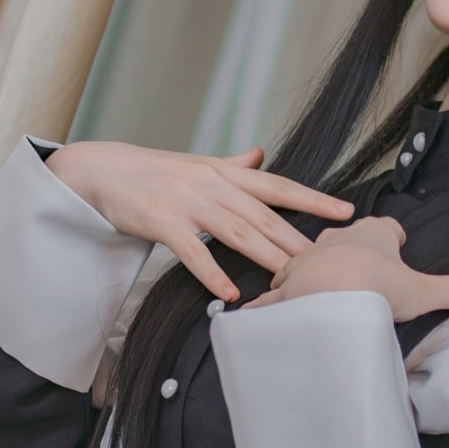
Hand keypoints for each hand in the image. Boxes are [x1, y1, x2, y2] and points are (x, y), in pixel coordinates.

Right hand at [45, 140, 355, 301]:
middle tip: (330, 260)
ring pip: (235, 231)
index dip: (314, 199)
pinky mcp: (160, 220)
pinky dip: (211, 272)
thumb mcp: (198, 165)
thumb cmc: (153, 172)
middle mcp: (212, 184)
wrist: (102, 170)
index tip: (346, 213)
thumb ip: (233, 165)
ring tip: (292, 279)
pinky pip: (190, 250)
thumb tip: (262, 154)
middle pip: (264, 214)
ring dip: (266, 257)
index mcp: (225, 173)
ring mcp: (186, 201)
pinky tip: (229, 293)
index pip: (279, 186)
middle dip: (299, 238)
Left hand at [239, 216, 448, 322]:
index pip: (386, 227)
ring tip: (317, 290)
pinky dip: (274, 301)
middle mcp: (335, 240)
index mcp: (372, 236)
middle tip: (361, 272)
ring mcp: (307, 260)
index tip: (398, 243)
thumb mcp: (423, 292)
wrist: (326, 301)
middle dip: (351, 252)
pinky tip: (268, 312)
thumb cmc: (375, 289)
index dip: (393, 235)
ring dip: (312, 272)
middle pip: (346, 239)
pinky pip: (277, 291)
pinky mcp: (285, 285)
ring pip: (308, 259)